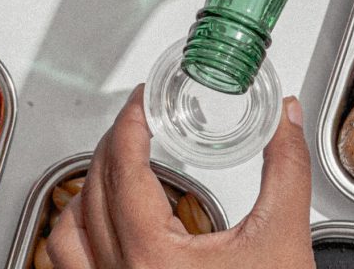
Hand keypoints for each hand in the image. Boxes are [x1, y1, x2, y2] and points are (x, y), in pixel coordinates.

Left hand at [47, 85, 315, 268]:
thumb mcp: (284, 239)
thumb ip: (286, 168)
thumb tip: (288, 119)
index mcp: (153, 257)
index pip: (124, 168)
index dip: (131, 123)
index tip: (143, 101)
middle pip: (92, 189)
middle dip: (114, 143)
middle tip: (139, 120)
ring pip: (65, 230)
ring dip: (85, 187)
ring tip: (113, 164)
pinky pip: (67, 266)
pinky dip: (74, 234)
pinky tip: (96, 221)